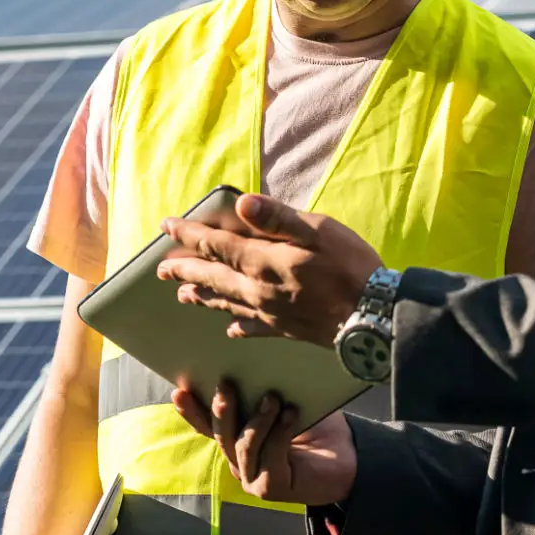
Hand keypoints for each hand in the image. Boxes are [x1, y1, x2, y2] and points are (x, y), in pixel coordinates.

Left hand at [157, 193, 382, 344]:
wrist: (373, 315)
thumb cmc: (349, 266)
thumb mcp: (317, 230)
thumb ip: (277, 218)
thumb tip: (241, 204)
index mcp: (262, 260)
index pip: (214, 244)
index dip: (188, 234)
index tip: (167, 226)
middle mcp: (257, 289)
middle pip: (212, 277)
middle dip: (184, 270)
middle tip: (160, 269)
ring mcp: (270, 312)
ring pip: (225, 302)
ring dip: (201, 296)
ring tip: (182, 295)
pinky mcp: (285, 329)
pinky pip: (251, 327)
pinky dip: (237, 325)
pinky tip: (230, 329)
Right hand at [171, 379, 358, 505]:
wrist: (350, 460)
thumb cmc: (318, 430)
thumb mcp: (288, 404)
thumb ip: (266, 393)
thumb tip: (254, 360)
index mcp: (238, 442)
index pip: (208, 426)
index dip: (192, 410)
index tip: (180, 389)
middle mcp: (240, 463)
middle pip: (221, 435)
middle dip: (222, 409)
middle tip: (226, 384)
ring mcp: (252, 478)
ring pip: (242, 446)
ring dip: (257, 420)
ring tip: (273, 398)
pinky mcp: (270, 489)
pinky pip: (269, 457)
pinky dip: (279, 433)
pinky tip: (291, 414)